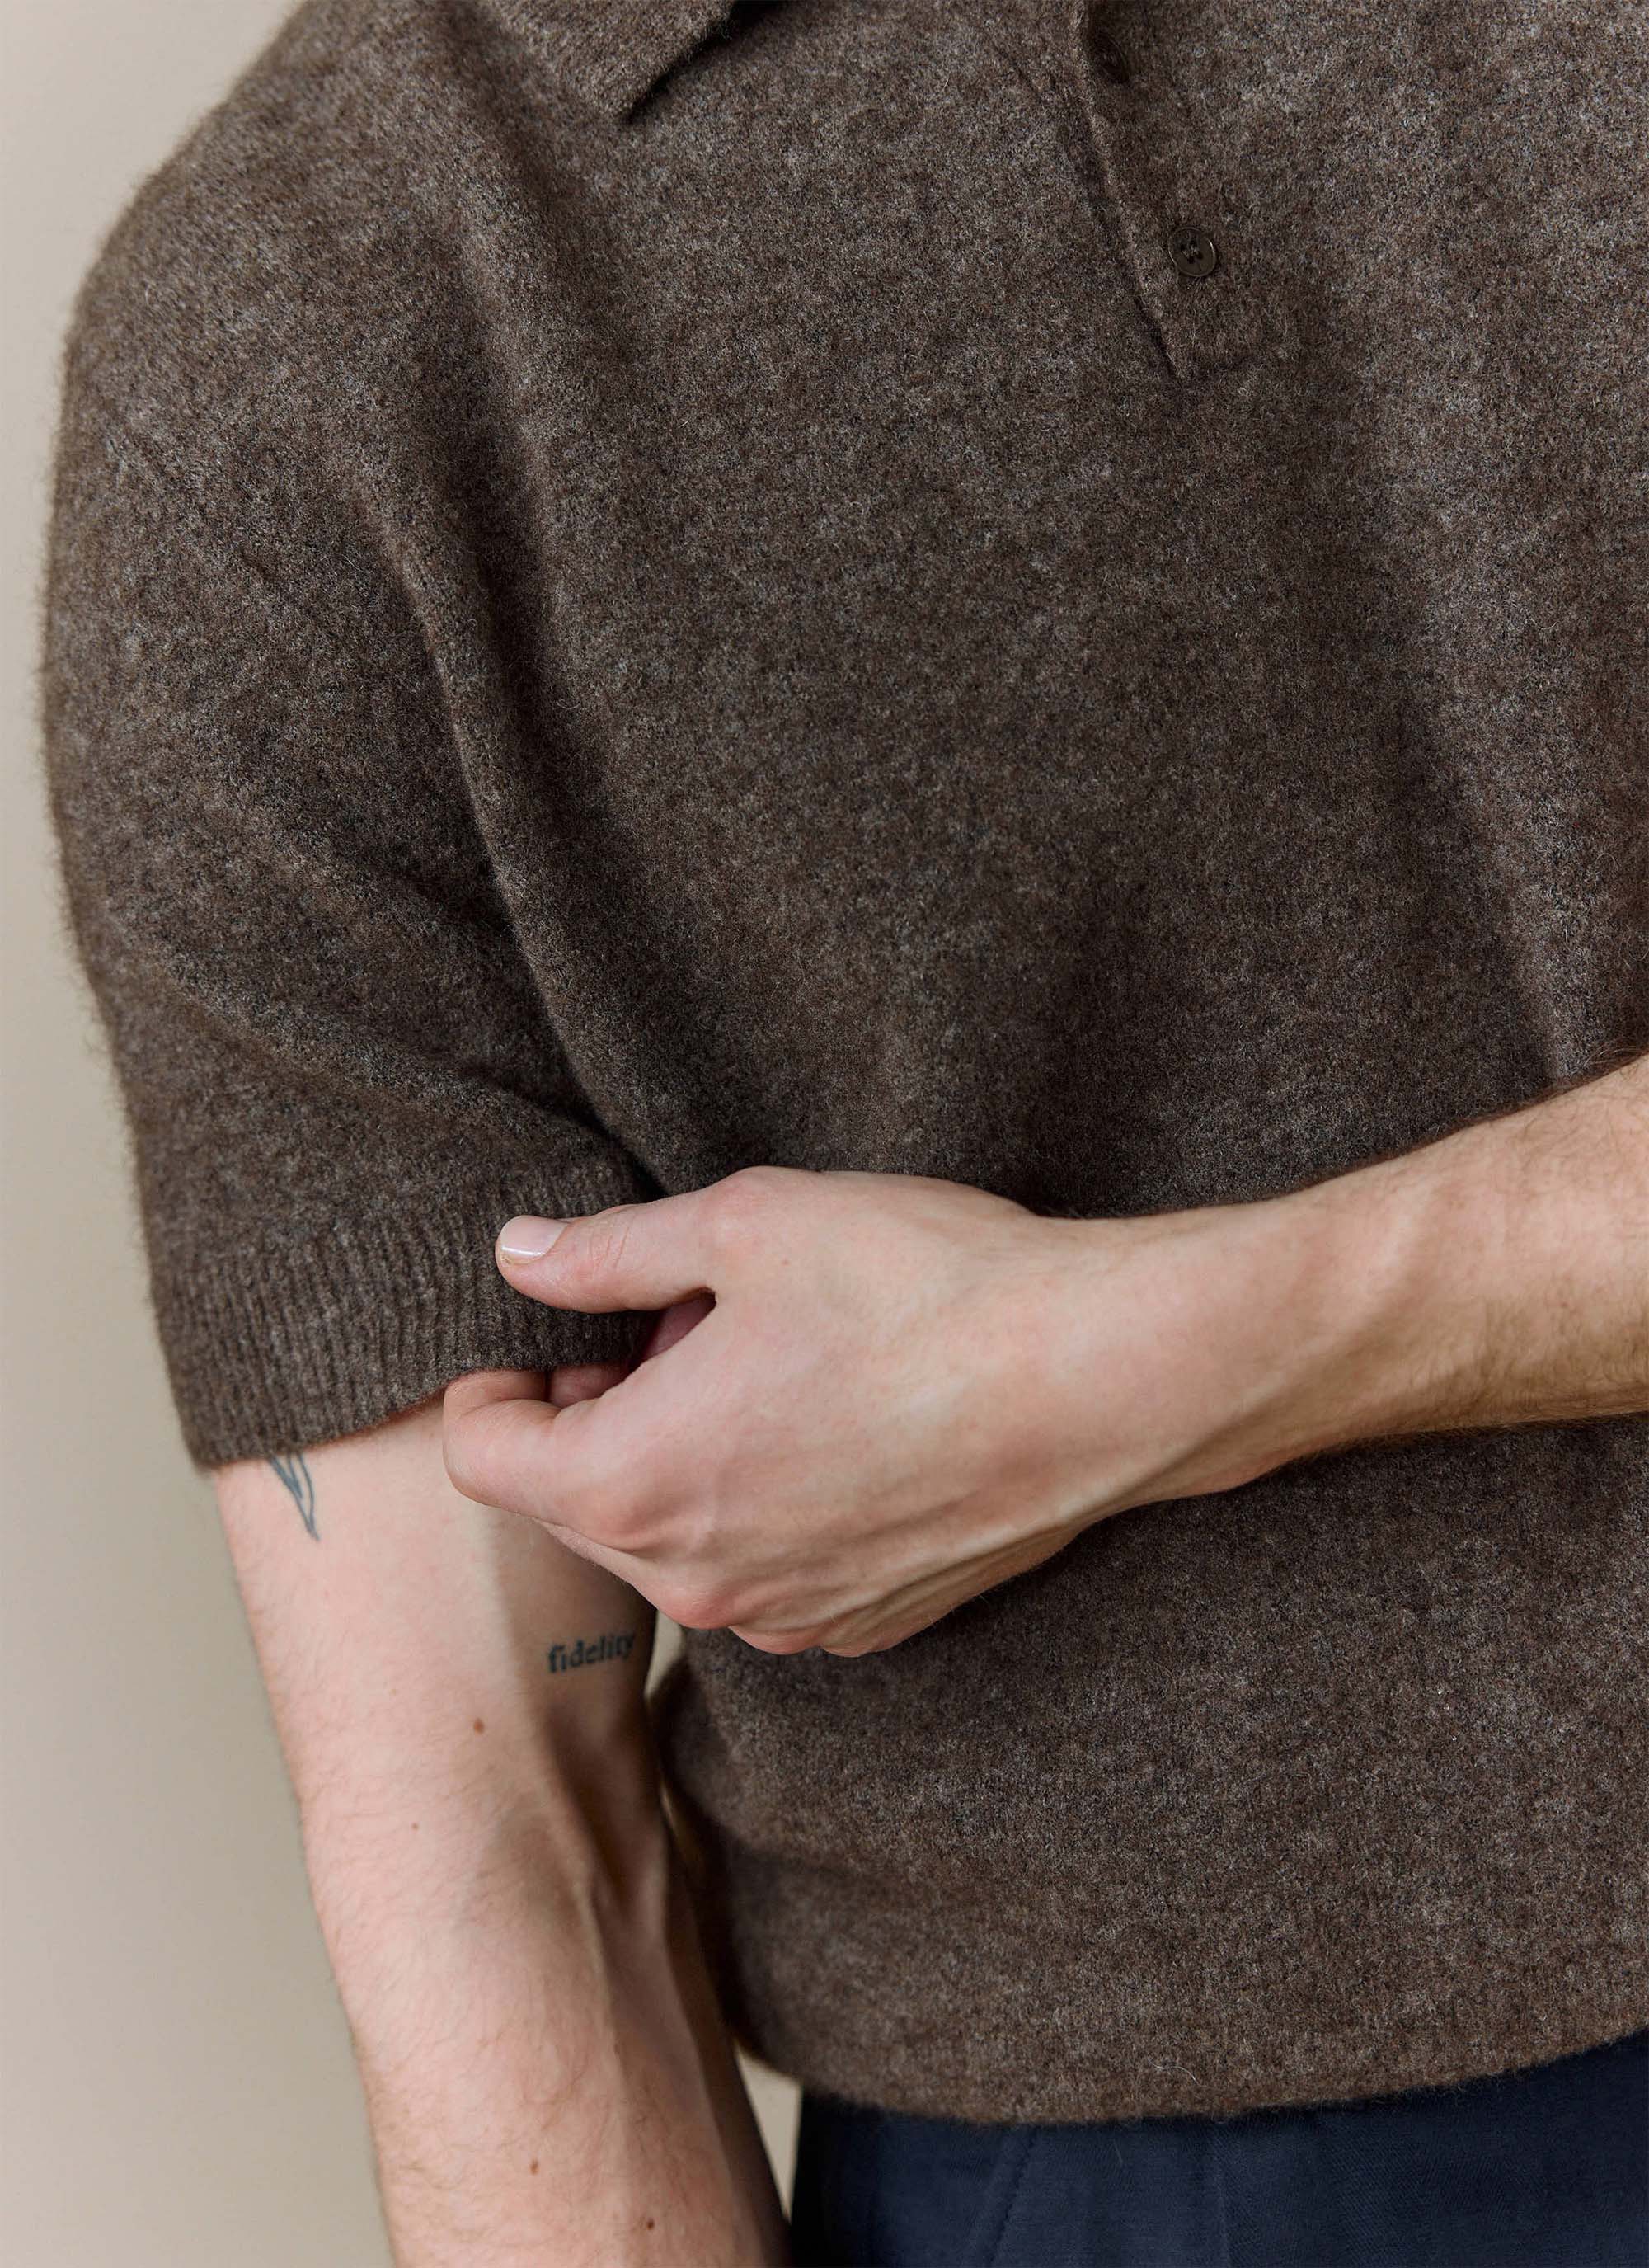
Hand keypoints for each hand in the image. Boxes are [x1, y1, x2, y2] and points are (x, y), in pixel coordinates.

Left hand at [442, 1165, 1323, 1655]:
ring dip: (686, 1458)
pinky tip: (836, 1425)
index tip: (545, 1335)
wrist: (1102, 1378)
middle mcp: (696, 1581)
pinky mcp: (862, 1623)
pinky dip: (764, 1506)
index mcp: (636, 1483)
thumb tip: (519, 1256)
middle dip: (603, 1412)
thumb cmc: (924, 1290)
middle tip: (686, 1320)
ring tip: (772, 1364)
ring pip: (674, 1539)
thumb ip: (607, 1252)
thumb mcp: (744, 1225)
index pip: (485, 1460)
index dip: (494, 1385)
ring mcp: (783, 1617)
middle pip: (577, 1505)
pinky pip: (762, 1571)